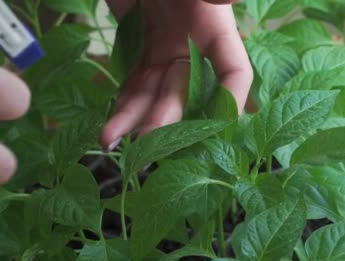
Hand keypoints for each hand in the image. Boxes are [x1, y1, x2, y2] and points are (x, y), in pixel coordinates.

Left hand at [101, 0, 251, 149]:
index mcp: (213, 25)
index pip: (235, 72)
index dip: (231, 102)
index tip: (217, 131)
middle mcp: (192, 42)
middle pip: (186, 92)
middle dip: (165, 122)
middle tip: (146, 150)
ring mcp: (164, 45)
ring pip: (154, 93)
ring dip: (134, 121)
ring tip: (109, 142)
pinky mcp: (139, 45)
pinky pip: (135, 82)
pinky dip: (123, 105)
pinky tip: (111, 127)